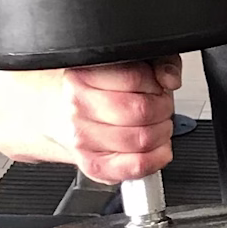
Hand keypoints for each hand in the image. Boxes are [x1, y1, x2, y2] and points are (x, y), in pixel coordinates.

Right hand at [51, 57, 179, 183]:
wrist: (57, 116)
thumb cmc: (94, 91)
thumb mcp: (121, 64)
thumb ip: (154, 62)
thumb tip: (169, 78)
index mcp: (82, 76)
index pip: (135, 77)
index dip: (156, 83)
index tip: (156, 87)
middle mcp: (78, 107)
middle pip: (142, 110)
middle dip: (163, 108)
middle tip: (161, 107)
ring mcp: (83, 139)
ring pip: (143, 139)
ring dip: (162, 132)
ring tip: (158, 125)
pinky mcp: (93, 165)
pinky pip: (137, 166)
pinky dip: (157, 157)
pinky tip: (157, 148)